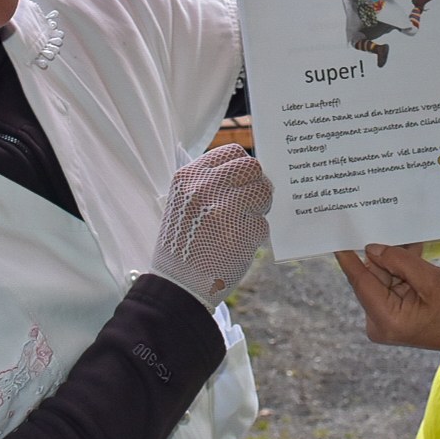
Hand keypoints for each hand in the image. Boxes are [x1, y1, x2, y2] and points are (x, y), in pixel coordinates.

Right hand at [152, 144, 272, 310]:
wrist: (176, 286)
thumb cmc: (183, 244)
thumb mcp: (183, 203)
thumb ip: (209, 183)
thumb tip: (248, 171)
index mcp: (188, 177)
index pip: (232, 152)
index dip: (243, 167)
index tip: (243, 182)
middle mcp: (204, 187)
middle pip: (253, 167)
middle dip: (256, 185)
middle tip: (251, 204)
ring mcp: (223, 208)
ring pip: (263, 191)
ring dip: (260, 209)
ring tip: (244, 223)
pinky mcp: (240, 232)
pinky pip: (263, 223)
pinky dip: (256, 235)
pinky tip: (238, 245)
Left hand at [334, 243, 439, 352]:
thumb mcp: (430, 280)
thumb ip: (400, 262)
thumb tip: (372, 249)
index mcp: (385, 318)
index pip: (360, 281)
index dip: (347, 256)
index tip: (335, 235)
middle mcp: (378, 321)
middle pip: (372, 277)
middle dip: (385, 256)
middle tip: (395, 232)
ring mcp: (383, 318)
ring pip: (382, 278)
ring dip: (397, 263)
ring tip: (413, 248)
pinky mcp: (390, 314)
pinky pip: (390, 285)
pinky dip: (401, 272)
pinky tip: (413, 256)